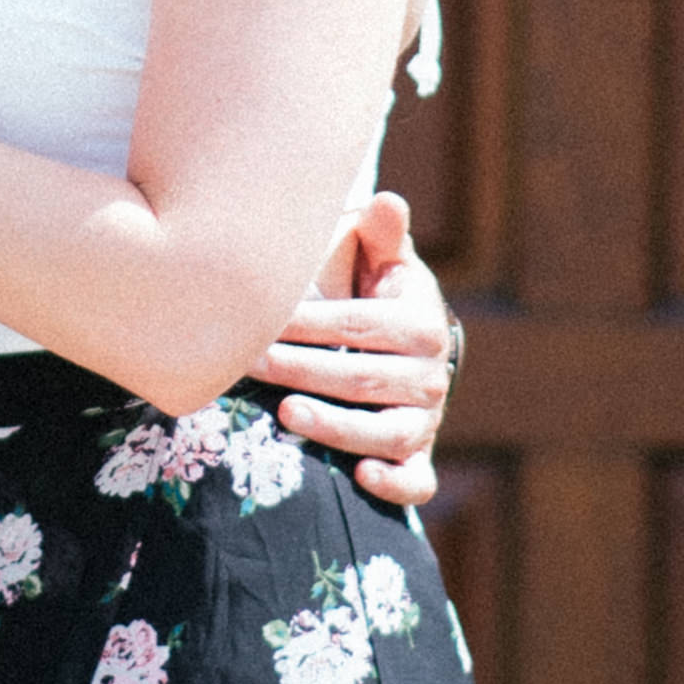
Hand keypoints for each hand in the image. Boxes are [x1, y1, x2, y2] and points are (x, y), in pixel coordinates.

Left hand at [261, 189, 456, 510]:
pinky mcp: (418, 458)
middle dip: (304, 371)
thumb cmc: (378, 297)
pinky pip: (417, 480)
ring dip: (337, 427)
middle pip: (365, 379)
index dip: (312, 323)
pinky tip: (360, 477)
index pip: (361, 325)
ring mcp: (426, 420)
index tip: (264, 320)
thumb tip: (386, 200)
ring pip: (388, 432)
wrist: (406, 351)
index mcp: (422, 323)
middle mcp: (431, 375)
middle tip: (253, 364)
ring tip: (287, 414)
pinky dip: (395, 483)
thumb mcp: (381, 261)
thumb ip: (381, 235)